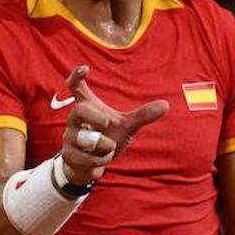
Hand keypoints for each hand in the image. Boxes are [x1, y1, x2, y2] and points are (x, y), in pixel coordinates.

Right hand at [60, 65, 168, 185]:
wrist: (90, 166)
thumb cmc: (106, 139)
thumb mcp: (126, 126)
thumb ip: (142, 116)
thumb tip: (165, 104)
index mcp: (87, 108)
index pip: (76, 88)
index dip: (77, 77)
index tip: (84, 68)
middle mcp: (74, 121)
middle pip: (77, 110)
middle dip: (93, 117)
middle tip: (107, 122)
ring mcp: (70, 138)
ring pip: (81, 138)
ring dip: (101, 144)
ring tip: (109, 147)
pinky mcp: (68, 156)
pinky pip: (83, 157)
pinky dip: (99, 160)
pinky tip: (104, 158)